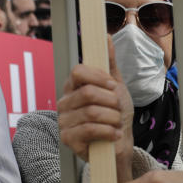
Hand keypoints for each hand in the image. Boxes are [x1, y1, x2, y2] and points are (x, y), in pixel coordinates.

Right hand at [57, 43, 132, 180]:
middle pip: (88, 93)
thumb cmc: (115, 115)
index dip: (99, 77)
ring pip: (91, 112)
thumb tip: (105, 36)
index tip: (113, 86)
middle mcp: (64, 102)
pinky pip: (89, 130)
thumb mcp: (115, 87)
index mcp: (73, 87)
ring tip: (117, 123)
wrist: (118, 146)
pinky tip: (114, 134)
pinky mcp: (67, 139)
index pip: (78, 72)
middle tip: (118, 108)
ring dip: (112, 118)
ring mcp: (64, 121)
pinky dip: (108, 131)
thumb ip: (109, 63)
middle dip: (111, 101)